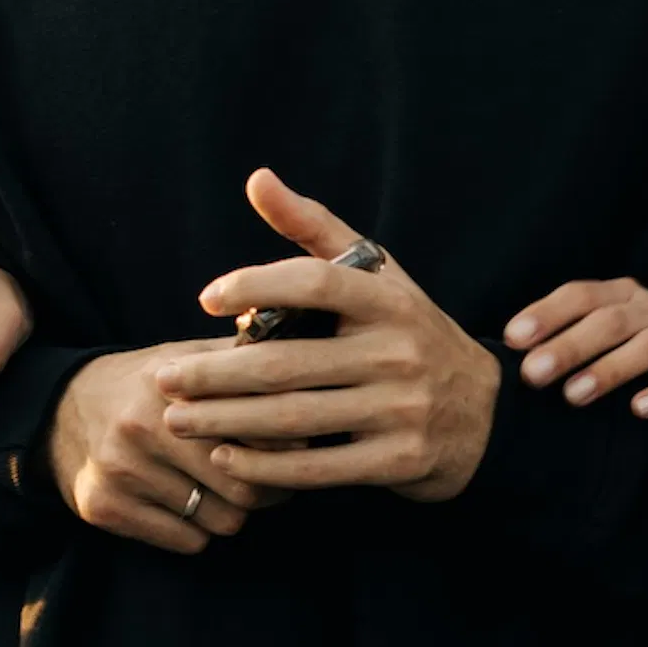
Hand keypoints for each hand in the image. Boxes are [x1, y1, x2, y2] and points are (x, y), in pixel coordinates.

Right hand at [50, 342, 277, 553]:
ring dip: (230, 512)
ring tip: (222, 491)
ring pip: (218, 522)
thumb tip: (303, 362)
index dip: (285, 446)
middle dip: (266, 491)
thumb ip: (239, 362)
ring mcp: (120, 471)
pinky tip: (186, 505)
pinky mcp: (104, 507)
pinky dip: (197, 531)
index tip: (294, 449)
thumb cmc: (144, 387)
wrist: (59, 411)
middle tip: (269, 483)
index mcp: (173, 386)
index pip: (257, 433)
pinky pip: (186, 542)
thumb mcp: (187, 360)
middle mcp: (142, 427)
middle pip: (243, 489)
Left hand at [158, 170, 498, 504]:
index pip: (316, 283)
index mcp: (389, 301)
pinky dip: (265, 467)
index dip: (258, 285)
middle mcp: (399, 352)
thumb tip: (257, 179)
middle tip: (162, 377)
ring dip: (225, 422)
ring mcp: (402, 410)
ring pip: (294, 418)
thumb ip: (314, 229)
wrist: (485, 414)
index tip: (207, 299)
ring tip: (175, 420)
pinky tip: (223, 458)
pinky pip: (318, 467)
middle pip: (287, 363)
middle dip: (214, 374)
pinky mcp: (400, 461)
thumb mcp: (378, 276)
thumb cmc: (411, 333)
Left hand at [503, 277, 647, 417]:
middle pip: (611, 320)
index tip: (512, 339)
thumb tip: (508, 363)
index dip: (547, 314)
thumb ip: (568, 344)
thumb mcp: (609, 343)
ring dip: (611, 369)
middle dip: (569, 347)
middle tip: (534, 376)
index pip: (581, 295)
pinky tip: (642, 410)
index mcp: (625, 296)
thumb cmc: (647, 361)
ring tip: (575, 397)